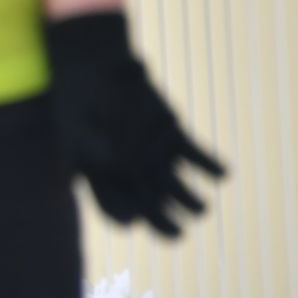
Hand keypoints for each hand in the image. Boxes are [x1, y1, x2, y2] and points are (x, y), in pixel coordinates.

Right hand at [46, 10, 224, 237]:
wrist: (94, 64)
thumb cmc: (79, 93)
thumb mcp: (75, 120)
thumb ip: (92, 143)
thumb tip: (114, 163)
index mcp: (104, 176)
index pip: (116, 209)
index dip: (125, 215)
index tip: (132, 214)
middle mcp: (132, 171)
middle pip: (150, 208)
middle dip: (164, 224)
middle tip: (176, 232)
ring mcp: (155, 154)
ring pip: (177, 188)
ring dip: (191, 201)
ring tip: (200, 208)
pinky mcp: (175, 136)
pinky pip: (197, 157)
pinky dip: (211, 165)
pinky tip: (221, 173)